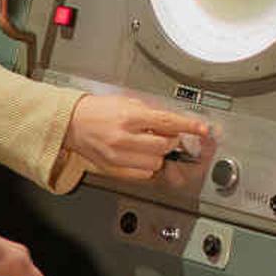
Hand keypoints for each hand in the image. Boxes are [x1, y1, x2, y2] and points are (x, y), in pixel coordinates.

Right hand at [65, 93, 208, 183]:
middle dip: (170, 140)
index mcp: (129, 116)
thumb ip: (151, 113)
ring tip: (146, 144)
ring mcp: (118, 155)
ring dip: (158, 154)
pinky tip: (138, 154)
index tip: (202, 129)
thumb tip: (174, 123)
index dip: (188, 126)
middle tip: (164, 135)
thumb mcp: (126, 101)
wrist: (72, 123)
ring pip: (156, 162)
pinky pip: (143, 173)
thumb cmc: (98, 110)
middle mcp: (124, 136)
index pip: (167, 122)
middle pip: (164, 145)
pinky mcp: (114, 168)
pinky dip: (147, 165)